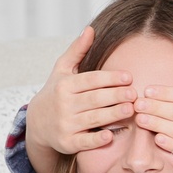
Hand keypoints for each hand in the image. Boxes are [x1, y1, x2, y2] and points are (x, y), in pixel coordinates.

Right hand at [26, 25, 137, 154]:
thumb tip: (90, 29)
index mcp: (65, 85)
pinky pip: (84, 142)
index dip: (110, 78)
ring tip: (131, 109)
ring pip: (92, 119)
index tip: (129, 77)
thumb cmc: (56, 92)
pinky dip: (96, 139)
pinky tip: (110, 135)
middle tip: (134, 94)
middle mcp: (63, 104)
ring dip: (112, 114)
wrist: (37, 124)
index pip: (90, 80)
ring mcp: (65, 124)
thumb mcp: (62, 70)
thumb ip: (77, 51)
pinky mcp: (67, 143)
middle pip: (94, 99)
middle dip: (115, 95)